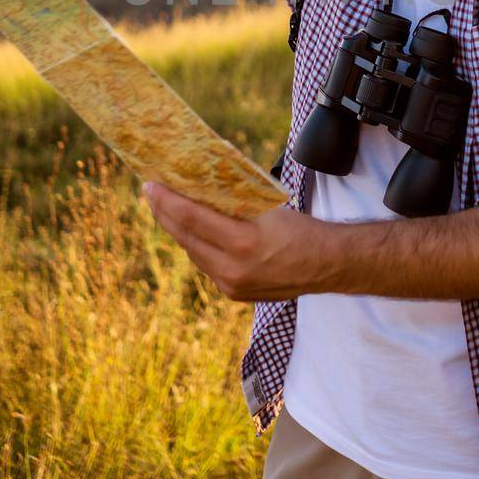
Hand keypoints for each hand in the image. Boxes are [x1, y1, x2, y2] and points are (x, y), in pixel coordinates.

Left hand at [141, 181, 334, 300]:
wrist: (327, 266)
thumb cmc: (301, 229)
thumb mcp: (267, 209)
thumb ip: (233, 203)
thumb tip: (201, 185)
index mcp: (243, 242)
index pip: (192, 218)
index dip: (167, 200)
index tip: (151, 184)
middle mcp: (233, 269)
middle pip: (185, 237)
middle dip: (165, 213)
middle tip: (151, 192)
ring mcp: (231, 285)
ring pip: (193, 252)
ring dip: (178, 230)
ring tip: (166, 208)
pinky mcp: (233, 293)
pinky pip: (206, 265)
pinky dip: (196, 246)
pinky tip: (190, 231)